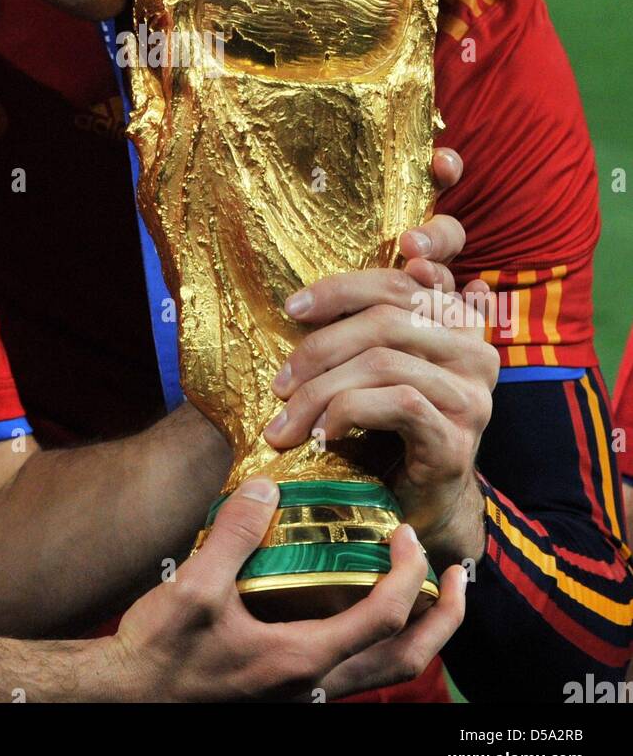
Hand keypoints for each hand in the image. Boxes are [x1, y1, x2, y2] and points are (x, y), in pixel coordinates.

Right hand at [110, 478, 466, 701]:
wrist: (127, 699)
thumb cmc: (159, 652)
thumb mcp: (193, 587)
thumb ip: (235, 534)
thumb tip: (266, 485)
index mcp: (302, 660)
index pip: (382, 617)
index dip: (407, 574)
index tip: (406, 533)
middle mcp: (314, 684)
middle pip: (406, 659)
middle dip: (443, 618)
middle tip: (459, 575)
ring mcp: (304, 694)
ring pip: (384, 672)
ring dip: (417, 632)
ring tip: (425, 590)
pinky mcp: (288, 691)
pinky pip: (354, 670)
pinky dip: (378, 639)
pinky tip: (359, 605)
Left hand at [264, 147, 498, 567]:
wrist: (420, 508)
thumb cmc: (390, 430)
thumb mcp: (381, 365)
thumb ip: (385, 313)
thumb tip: (401, 247)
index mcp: (459, 323)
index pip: (409, 279)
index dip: (357, 279)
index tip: (299, 302)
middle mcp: (476, 352)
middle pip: (388, 317)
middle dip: (320, 345)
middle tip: (279, 381)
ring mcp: (472, 395)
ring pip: (384, 360)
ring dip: (322, 388)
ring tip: (288, 418)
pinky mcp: (458, 438)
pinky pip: (397, 401)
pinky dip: (348, 412)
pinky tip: (322, 433)